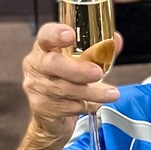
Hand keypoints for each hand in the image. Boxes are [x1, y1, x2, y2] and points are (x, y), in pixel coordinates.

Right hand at [22, 23, 122, 139]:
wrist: (53, 115)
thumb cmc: (69, 82)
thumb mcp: (84, 64)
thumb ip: (99, 52)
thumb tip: (115, 40)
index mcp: (45, 47)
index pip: (46, 35)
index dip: (56, 34)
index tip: (70, 35)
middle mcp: (36, 64)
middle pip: (53, 63)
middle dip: (78, 69)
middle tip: (98, 73)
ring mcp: (35, 86)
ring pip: (63, 88)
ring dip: (90, 92)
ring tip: (111, 94)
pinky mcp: (40, 106)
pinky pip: (65, 106)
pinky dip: (84, 106)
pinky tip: (94, 105)